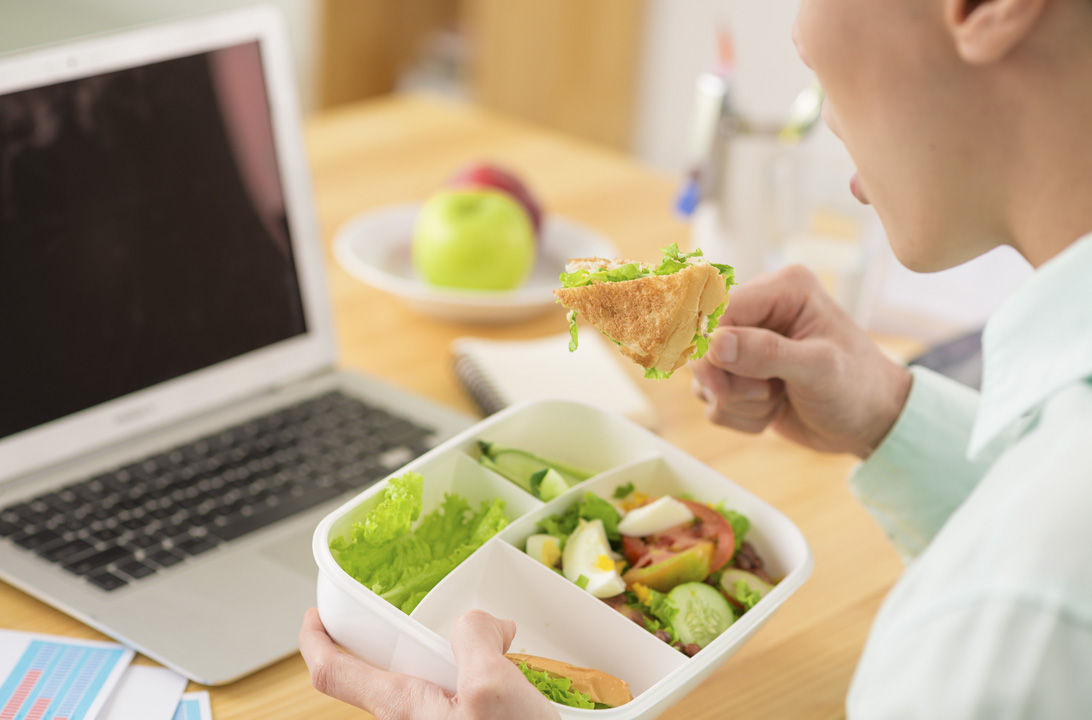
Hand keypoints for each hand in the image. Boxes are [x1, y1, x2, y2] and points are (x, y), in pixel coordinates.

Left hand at [299, 608, 558, 719]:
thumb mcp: (492, 684)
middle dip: (415, 642)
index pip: (333, 673)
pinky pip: (458, 701)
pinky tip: (512, 685)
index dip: (315, 641)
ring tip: (501, 657)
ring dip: (459, 663)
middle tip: (451, 628)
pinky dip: (478, 683)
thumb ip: (474, 638)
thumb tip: (481, 625)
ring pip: (431, 685)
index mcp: (402, 709)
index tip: (313, 617)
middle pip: (389, 673)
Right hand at [691, 265, 910, 457]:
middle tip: (762, 397)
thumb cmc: (859, 388)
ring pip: (703, 375)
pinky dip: (737, 414)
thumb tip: (716, 343)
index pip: (720, 309)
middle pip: (702, 342)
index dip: (711, 348)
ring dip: (735, 401)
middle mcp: (760, 310)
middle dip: (725, 380)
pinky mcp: (740, 374)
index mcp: (784, 289)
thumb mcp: (820, 368)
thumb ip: (768, 353)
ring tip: (777, 401)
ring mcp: (748, 344)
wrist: (872, 423)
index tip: (721, 384)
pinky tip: (771, 411)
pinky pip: (711, 397)